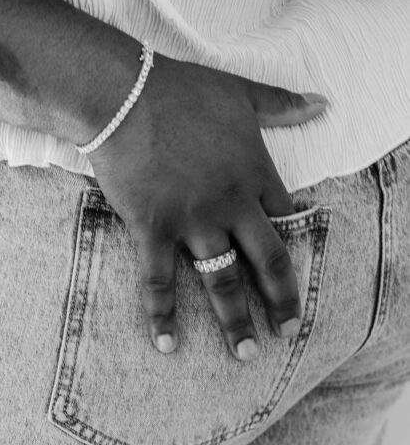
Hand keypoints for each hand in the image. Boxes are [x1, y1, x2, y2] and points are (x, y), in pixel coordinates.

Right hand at [87, 55, 327, 359]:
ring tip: (247, 354)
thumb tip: (321, 102)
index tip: (296, 274)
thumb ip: (281, 104)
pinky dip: (162, 315)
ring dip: (236, 321)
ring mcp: (193, 220)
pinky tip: (167, 345)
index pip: (286, 221)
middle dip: (281, 300)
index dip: (295, 249)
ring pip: (223, 280)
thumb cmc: (181, 90)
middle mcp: (231, 204)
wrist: (124, 95)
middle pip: (268, 261)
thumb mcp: (240, 92)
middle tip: (287, 331)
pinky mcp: (154, 228)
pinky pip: (159, 281)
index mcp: (255, 173)